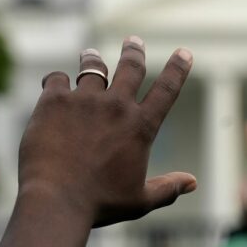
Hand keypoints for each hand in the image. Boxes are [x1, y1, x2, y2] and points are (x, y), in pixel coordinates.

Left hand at [19, 37, 196, 226]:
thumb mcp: (140, 200)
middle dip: (134, 51)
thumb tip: (193, 182)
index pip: (167, 89)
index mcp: (141, 126)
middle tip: (133, 42)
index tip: (185, 53)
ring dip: (93, 59)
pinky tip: (56, 85)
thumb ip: (168, 188)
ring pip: (92, 68)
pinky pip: (57, 79)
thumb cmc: (101, 205)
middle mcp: (116, 106)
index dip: (179, 68)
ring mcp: (84, 101)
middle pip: (131, 67)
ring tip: (91, 55)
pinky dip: (58, 81)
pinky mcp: (54, 101)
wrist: (56, 202)